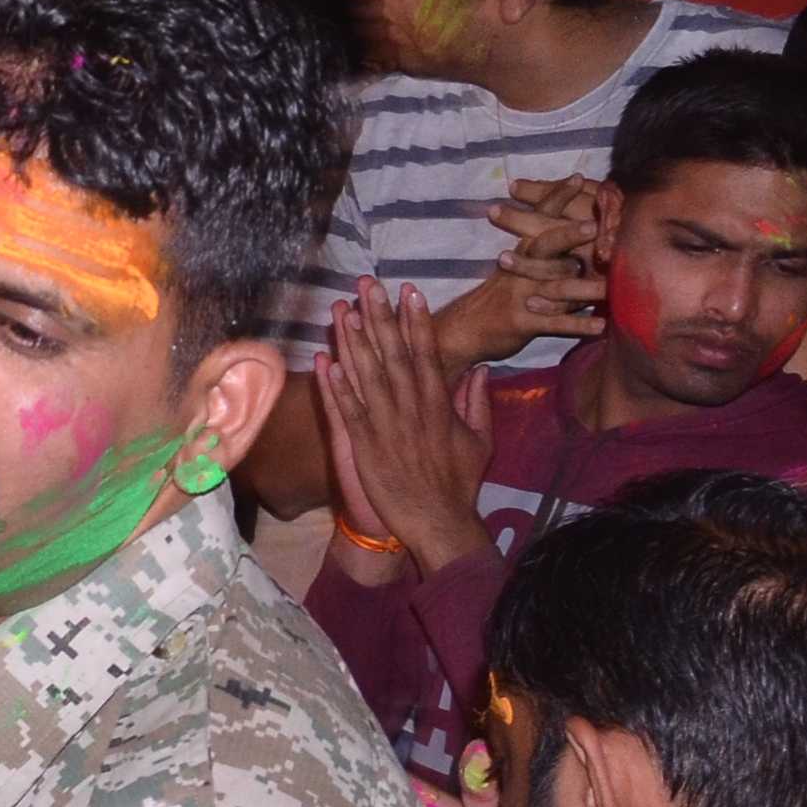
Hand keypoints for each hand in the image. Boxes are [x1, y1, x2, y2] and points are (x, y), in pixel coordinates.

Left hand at [320, 282, 497, 571]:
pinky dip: (335, 386)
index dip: (416, 320)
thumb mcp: (480, 440)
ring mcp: (386, 426)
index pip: (426, 353)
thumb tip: (482, 370)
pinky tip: (324, 360)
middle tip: (368, 284)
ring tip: (342, 309)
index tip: (408, 291)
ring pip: (366, 375)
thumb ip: (478, 402)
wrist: (437, 523)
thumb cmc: (459, 484)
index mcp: (439, 404)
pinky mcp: (363, 446)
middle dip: (381, 316)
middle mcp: (412, 408)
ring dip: (353, 340)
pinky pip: (347, 410)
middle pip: (393, 354)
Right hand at [427, 195, 606, 367]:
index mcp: (523, 249)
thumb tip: (581, 225)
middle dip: (569, 235)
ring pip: (555, 289)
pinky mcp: (523, 322)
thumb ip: (545, 248)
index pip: (540, 217)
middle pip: (545, 247)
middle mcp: (520, 268)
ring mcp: (521, 295)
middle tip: (594, 226)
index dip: (557, 197)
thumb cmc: (501, 293)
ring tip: (610, 289)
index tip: (579, 177)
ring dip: (584, 289)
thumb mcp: (516, 265)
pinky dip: (577, 326)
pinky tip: (600, 327)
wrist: (466, 329)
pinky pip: (553, 324)